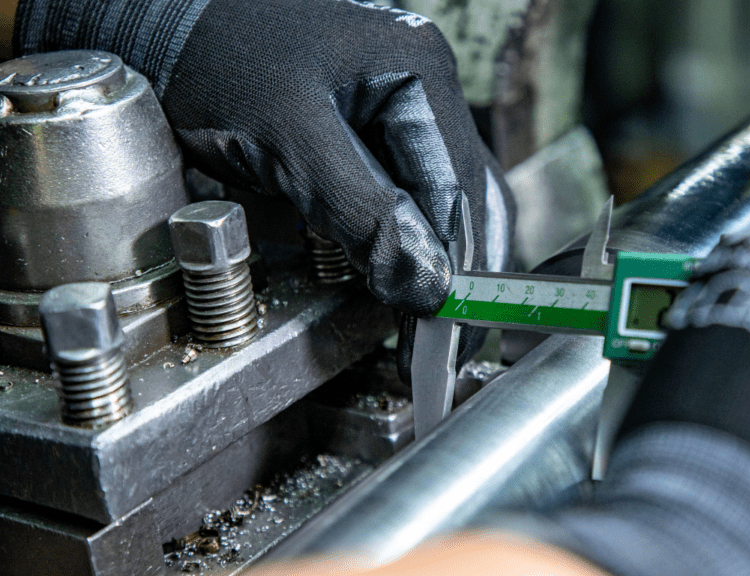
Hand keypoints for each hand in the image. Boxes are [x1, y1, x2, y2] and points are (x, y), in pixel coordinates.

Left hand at [15, 0, 511, 315]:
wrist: (161, 23)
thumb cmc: (213, 56)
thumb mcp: (287, 136)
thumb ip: (360, 208)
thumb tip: (425, 283)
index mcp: (420, 74)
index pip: (458, 190)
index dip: (455, 266)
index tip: (444, 330)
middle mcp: (423, 89)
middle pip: (465, 196)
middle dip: (457, 269)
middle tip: (444, 341)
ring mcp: (400, 108)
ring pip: (444, 200)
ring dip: (439, 259)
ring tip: (428, 323)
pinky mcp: (371, 131)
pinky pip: (409, 193)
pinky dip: (409, 239)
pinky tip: (402, 274)